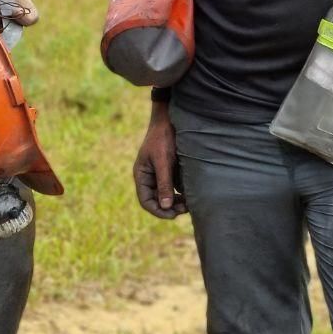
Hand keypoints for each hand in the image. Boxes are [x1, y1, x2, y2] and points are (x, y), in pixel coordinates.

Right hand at [133, 102, 186, 218]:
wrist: (170, 119)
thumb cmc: (163, 137)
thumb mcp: (163, 160)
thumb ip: (164, 183)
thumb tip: (166, 206)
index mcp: (142, 175)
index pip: (146, 201)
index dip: (158, 211)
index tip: (172, 214)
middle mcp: (149, 177)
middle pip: (156, 201)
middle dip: (169, 208)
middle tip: (184, 209)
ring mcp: (159, 174)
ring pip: (166, 196)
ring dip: (176, 202)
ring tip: (189, 204)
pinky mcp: (170, 170)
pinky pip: (174, 187)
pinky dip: (181, 193)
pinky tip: (190, 193)